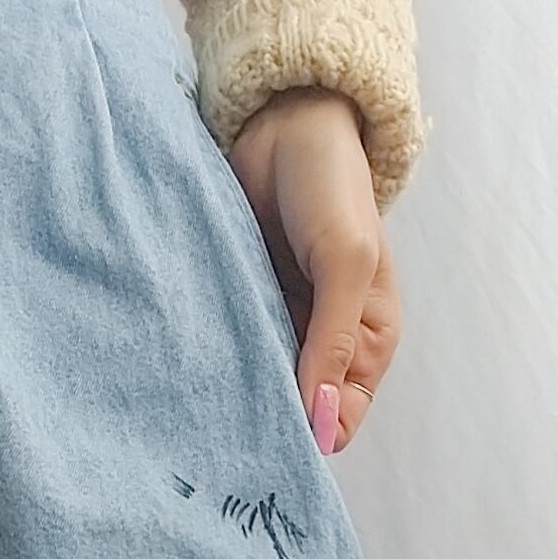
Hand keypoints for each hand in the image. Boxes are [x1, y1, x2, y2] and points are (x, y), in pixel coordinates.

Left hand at [228, 86, 401, 454]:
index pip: (341, 421)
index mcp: (367, 344)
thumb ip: (334, 341)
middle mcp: (324, 345)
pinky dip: (212, 354)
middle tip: (220, 429)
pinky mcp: (241, 304)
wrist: (282, 121)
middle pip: (294, 411)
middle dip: (264, 418)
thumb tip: (322, 420)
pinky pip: (226, 346)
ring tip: (200, 395)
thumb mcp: (345, 262)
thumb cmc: (330, 185)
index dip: (309, 434)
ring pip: (256, 382)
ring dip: (233, 387)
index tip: (267, 436)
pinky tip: (190, 359)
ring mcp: (280, 325)